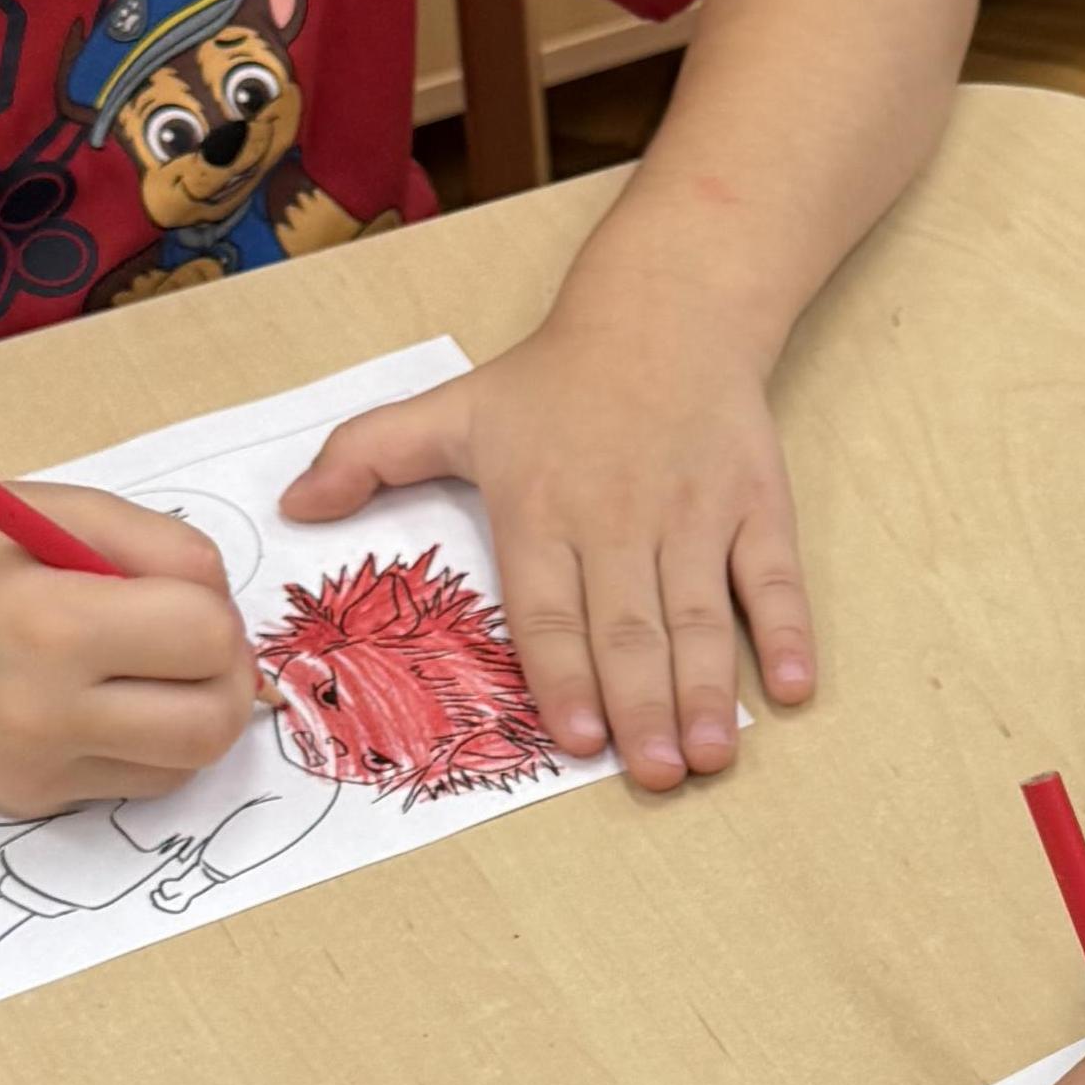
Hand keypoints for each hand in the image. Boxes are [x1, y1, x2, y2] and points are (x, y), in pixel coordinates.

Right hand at [0, 482, 263, 814]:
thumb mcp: (63, 512)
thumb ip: (167, 552)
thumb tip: (232, 615)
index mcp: (49, 626)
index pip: (205, 638)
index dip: (214, 608)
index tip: (181, 592)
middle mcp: (39, 716)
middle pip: (211, 725)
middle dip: (225, 676)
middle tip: (190, 638)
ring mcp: (28, 771)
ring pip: (183, 767)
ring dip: (191, 715)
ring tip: (145, 666)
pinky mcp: (21, 801)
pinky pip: (131, 783)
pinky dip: (141, 743)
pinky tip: (97, 698)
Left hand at [277, 298, 808, 794]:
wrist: (668, 309)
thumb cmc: (556, 376)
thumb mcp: (452, 408)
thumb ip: (367, 456)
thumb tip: (292, 506)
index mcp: (542, 508)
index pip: (550, 609)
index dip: (564, 676)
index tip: (575, 738)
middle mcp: (619, 518)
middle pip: (630, 627)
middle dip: (642, 707)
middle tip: (656, 775)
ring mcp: (695, 513)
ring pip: (700, 615)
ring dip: (708, 689)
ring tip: (712, 755)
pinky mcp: (756, 503)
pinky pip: (774, 576)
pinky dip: (787, 632)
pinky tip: (792, 687)